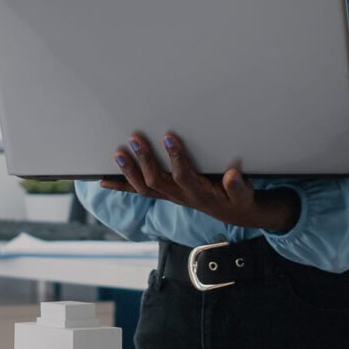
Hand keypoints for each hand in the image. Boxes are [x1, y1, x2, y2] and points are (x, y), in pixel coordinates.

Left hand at [100, 132, 299, 233]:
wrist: (233, 212)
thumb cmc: (238, 199)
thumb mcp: (245, 195)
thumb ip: (239, 187)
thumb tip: (233, 175)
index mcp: (199, 193)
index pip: (183, 175)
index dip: (175, 157)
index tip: (168, 136)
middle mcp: (180, 196)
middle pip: (156, 181)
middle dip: (144, 160)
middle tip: (135, 138)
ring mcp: (170, 196)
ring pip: (144, 187)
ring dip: (129, 171)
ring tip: (118, 154)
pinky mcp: (165, 194)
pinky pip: (139, 191)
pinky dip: (121, 186)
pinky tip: (104, 182)